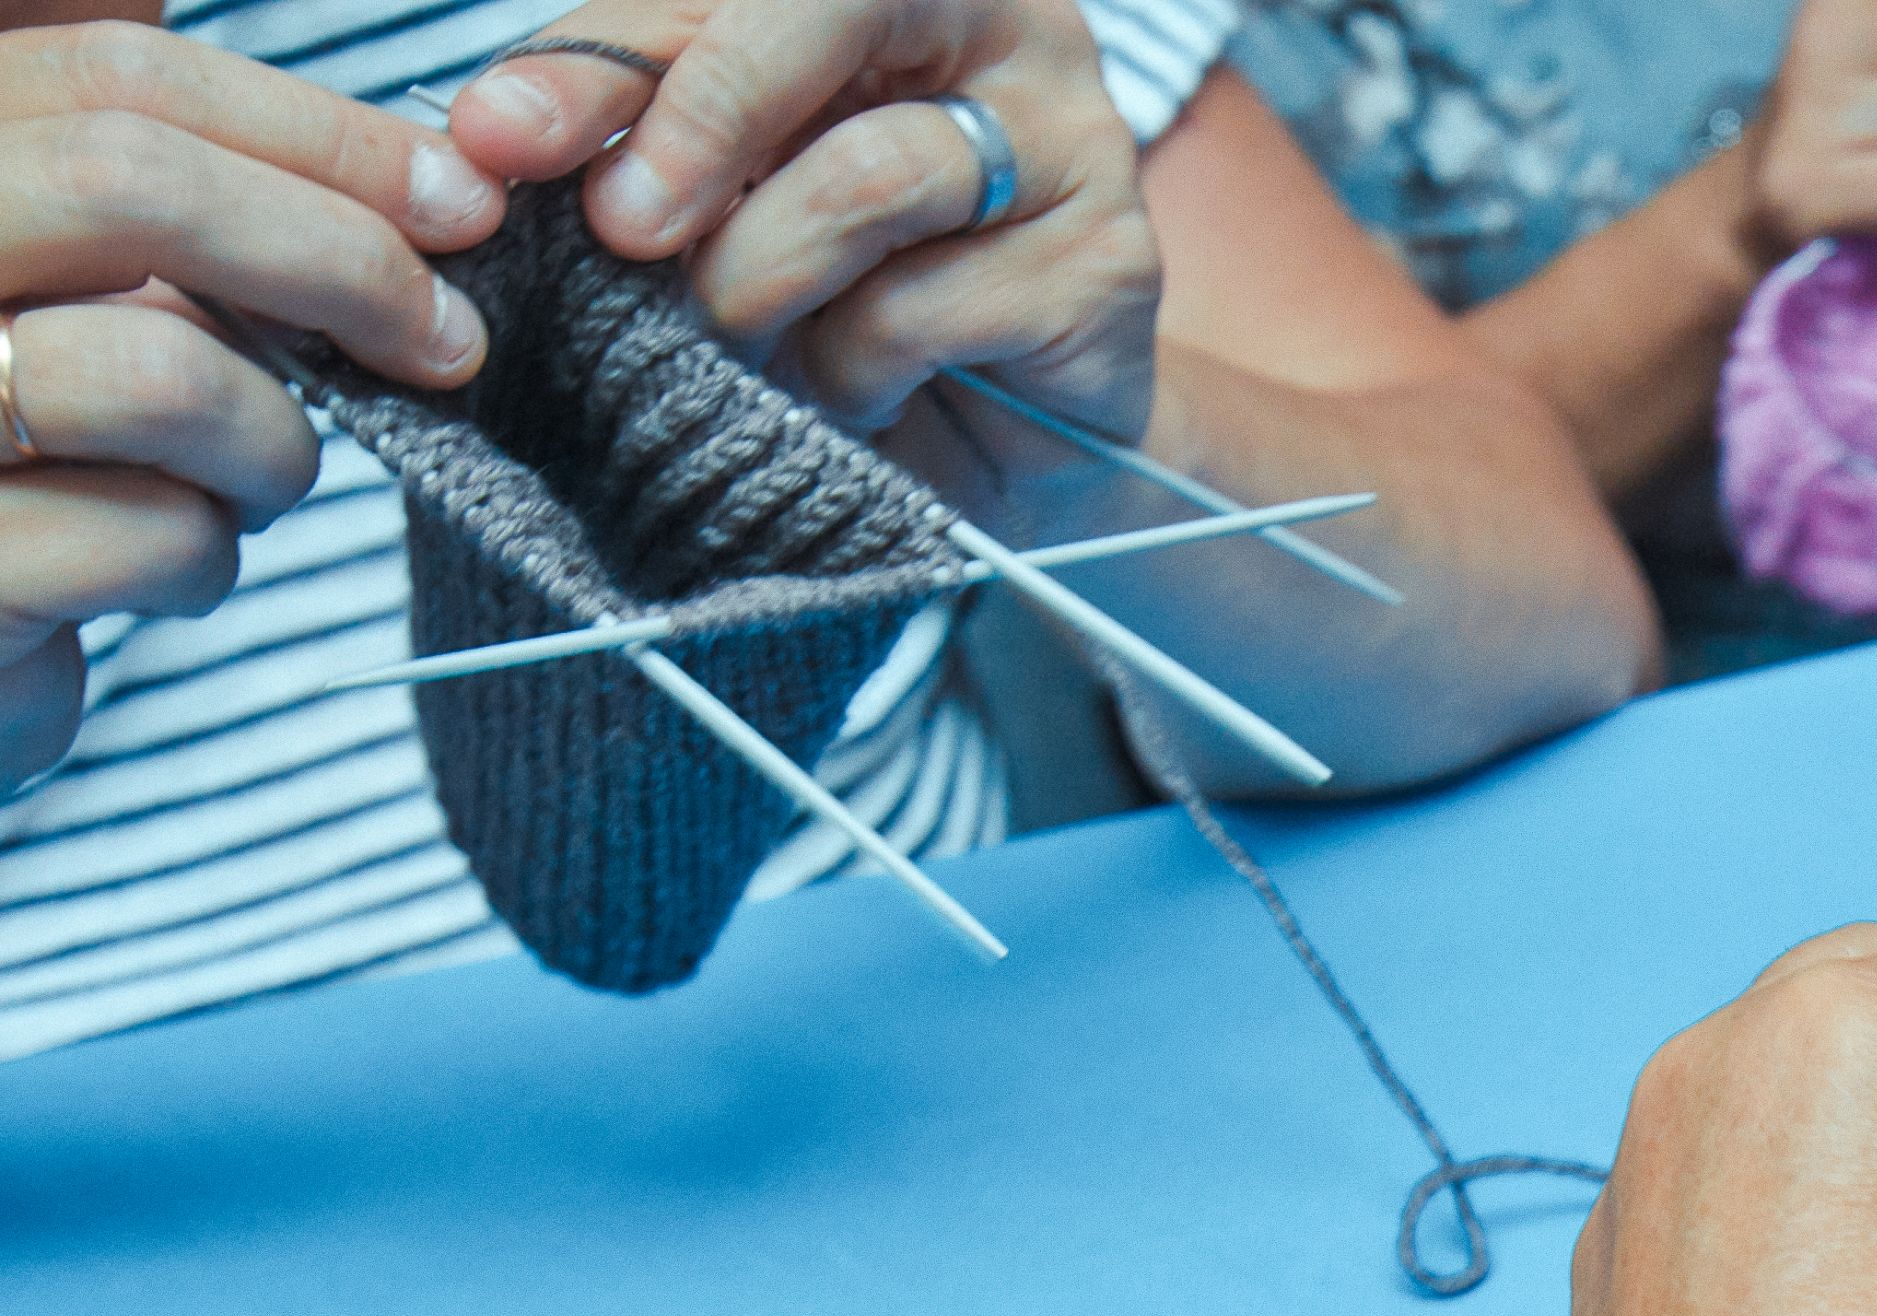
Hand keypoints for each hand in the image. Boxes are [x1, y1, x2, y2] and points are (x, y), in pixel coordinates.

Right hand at [0, 21, 499, 787]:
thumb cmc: (40, 450)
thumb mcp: (95, 291)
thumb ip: (186, 193)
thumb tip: (415, 167)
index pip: (117, 80)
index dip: (317, 135)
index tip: (461, 206)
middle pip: (129, 182)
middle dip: (338, 260)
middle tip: (447, 345)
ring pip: (157, 368)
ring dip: (273, 445)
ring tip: (258, 482)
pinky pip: (150, 533)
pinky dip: (206, 561)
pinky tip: (169, 570)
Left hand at [446, 0, 1157, 526]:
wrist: (1019, 430)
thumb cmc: (859, 279)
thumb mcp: (734, 179)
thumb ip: (640, 127)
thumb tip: (487, 133)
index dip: (609, 54)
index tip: (496, 137)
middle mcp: (1012, 25)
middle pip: (834, 7)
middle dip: (701, 118)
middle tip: (623, 226)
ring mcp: (1077, 141)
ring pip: (872, 175)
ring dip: (760, 274)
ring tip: (732, 333)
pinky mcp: (1108, 268)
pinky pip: (926, 308)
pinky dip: (852, 368)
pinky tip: (854, 389)